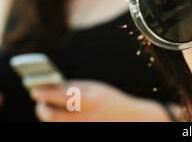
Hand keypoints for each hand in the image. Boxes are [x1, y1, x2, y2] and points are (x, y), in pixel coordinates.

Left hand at [30, 80, 171, 121]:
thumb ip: (76, 87)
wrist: (130, 118)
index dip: (45, 94)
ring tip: (45, 108)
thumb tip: (51, 87)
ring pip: (56, 124)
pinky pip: (65, 127)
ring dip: (48, 116)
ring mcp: (84, 127)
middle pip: (53, 116)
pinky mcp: (83, 132)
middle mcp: (86, 116)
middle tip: (39, 103)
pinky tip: (57, 116)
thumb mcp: (97, 88)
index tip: (34, 91)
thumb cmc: (111, 100)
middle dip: (42, 109)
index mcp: (91, 99)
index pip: (61, 96)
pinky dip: (58, 122)